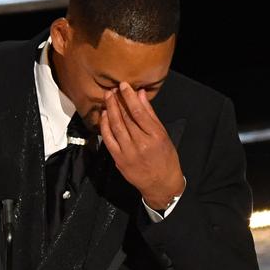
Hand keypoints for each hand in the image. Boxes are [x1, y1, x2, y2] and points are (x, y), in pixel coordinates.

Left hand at [100, 82, 184, 209]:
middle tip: (112, 89)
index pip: (139, 112)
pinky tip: (104, 115)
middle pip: (126, 118)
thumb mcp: (163, 134)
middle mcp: (141, 144)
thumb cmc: (165, 158)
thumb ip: (150, 114)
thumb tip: (141, 95)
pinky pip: (108, 139)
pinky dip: (105, 126)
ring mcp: (128, 152)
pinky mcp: (119, 159)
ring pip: (116, 126)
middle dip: (117, 101)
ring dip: (110, 110)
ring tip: (107, 98)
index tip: (124, 86)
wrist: (161, 184)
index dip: (129, 97)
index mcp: (155, 136)